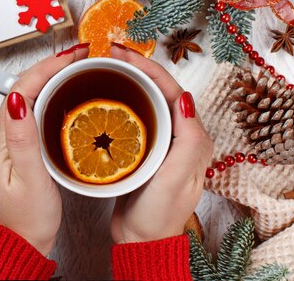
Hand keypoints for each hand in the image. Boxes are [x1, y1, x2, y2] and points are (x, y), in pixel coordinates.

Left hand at [0, 44, 89, 255]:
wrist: (24, 240)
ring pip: (32, 95)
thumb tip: (18, 98)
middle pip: (26, 85)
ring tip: (78, 66)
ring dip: (53, 76)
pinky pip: (38, 109)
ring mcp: (14, 138)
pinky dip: (54, 94)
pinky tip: (69, 93)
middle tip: (82, 55)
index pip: (23, 88)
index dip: (49, 66)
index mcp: (3, 136)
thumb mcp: (29, 179)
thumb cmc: (27, 216)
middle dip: (53, 65)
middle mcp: (5, 132)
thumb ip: (23, 139)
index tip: (74, 55)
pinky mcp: (25, 145)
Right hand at [109, 44, 213, 243]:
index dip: (147, 67)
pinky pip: (133, 116)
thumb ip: (189, 139)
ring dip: (127, 81)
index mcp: (191, 137)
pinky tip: (101, 98)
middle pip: (157, 90)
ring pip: (144, 100)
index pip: (171, 89)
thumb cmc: (159, 213)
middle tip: (108, 54)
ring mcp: (159, 141)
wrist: (141, 239)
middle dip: (135, 67)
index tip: (121, 54)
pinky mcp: (142, 149)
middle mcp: (178, 135)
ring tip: (104, 68)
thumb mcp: (176, 178)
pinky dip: (119, 100)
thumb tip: (184, 97)